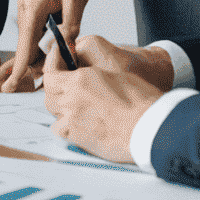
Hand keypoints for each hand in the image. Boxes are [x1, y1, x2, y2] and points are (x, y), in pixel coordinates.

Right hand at [0, 0, 94, 92]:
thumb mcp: (77, 1)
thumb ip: (70, 28)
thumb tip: (65, 51)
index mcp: (33, 7)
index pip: (24, 46)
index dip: (19, 70)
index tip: (11, 88)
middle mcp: (25, 6)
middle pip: (24, 44)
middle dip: (28, 65)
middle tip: (29, 84)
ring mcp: (28, 3)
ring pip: (30, 36)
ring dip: (36, 53)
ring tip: (47, 67)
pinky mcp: (34, 2)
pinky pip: (34, 27)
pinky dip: (40, 40)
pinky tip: (51, 48)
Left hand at [42, 38, 166, 163]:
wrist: (150, 127)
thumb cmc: (140, 101)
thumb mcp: (113, 73)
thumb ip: (90, 72)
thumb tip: (79, 72)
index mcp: (80, 80)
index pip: (50, 72)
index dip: (52, 66)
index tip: (57, 61)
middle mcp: (72, 99)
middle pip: (49, 92)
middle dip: (55, 87)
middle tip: (65, 84)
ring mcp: (73, 120)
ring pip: (53, 111)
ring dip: (59, 106)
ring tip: (74, 104)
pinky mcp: (78, 138)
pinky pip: (60, 130)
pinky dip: (64, 126)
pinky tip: (76, 123)